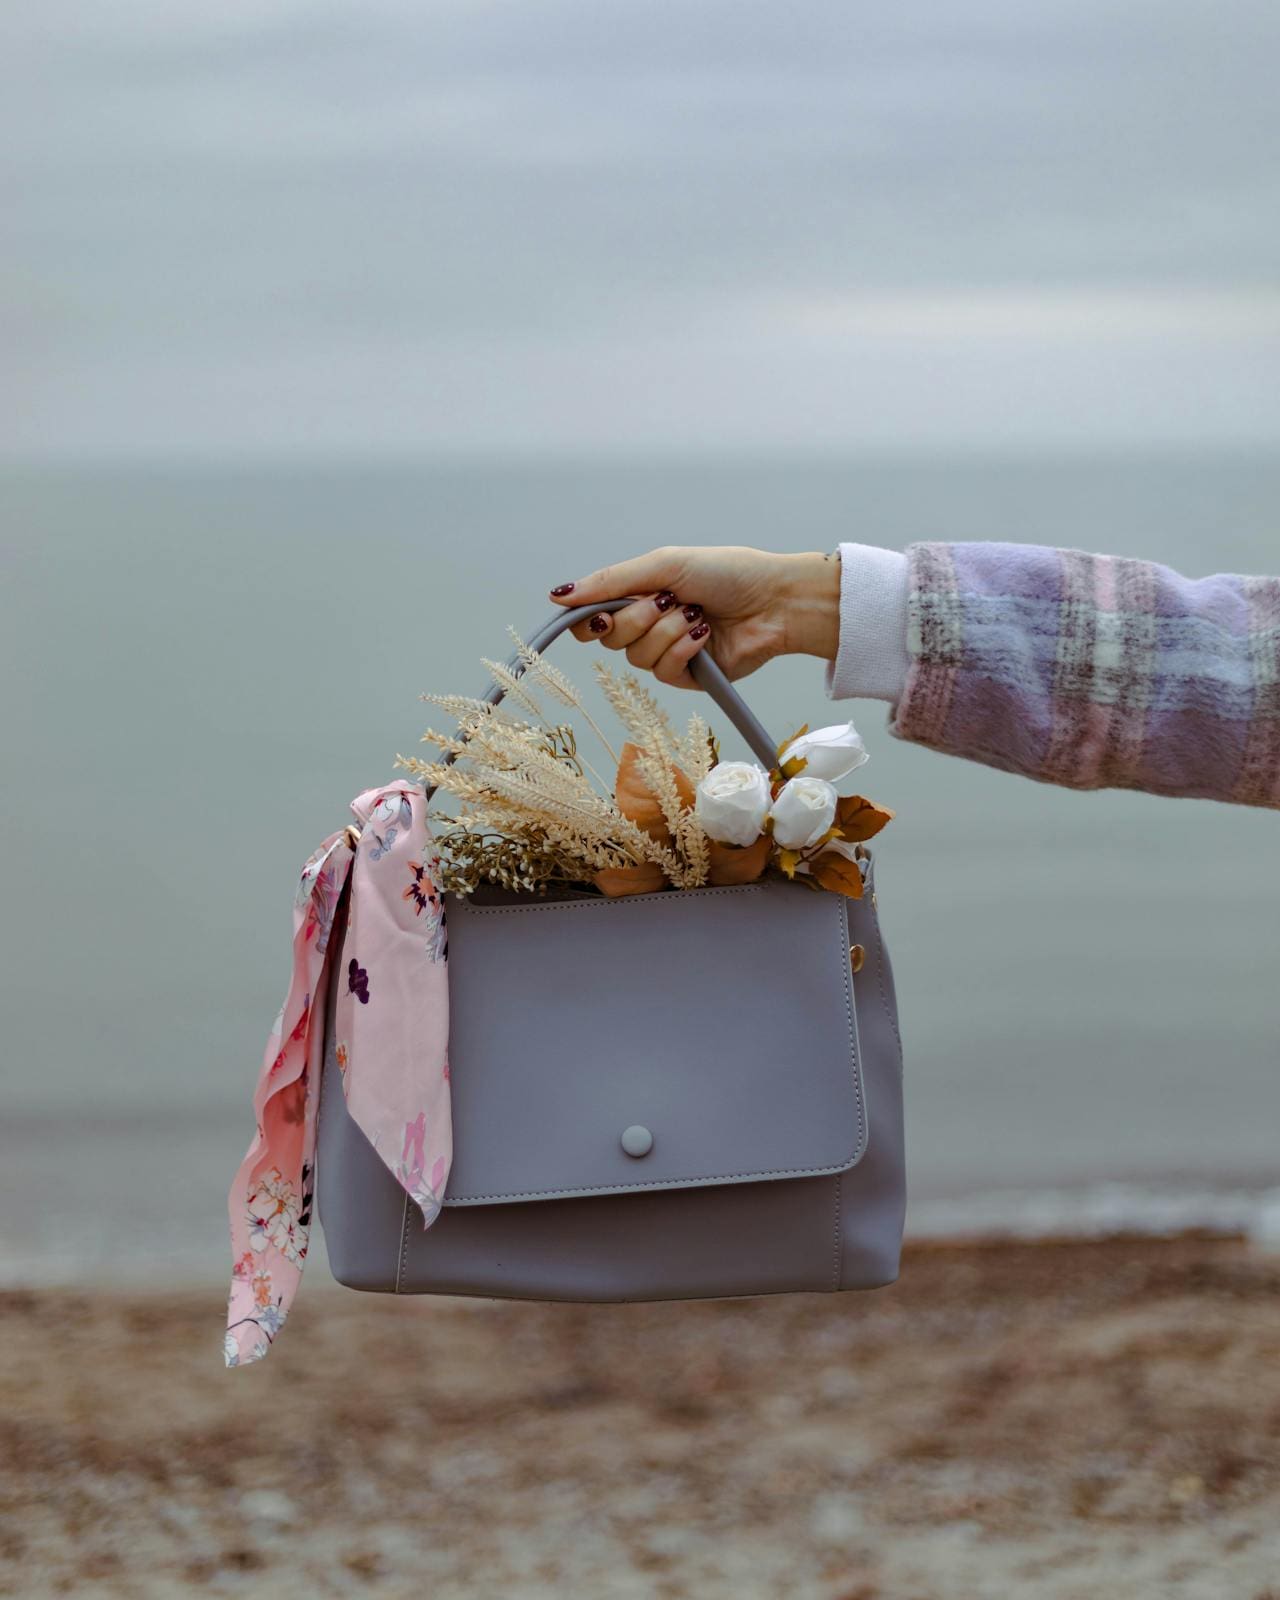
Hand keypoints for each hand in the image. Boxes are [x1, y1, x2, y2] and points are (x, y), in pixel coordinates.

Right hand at [548, 545, 840, 687]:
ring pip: (637, 657)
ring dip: (666, 632)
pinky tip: (703, 636)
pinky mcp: (688, 676)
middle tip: (666, 600)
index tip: (596, 616)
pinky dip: (681, 650)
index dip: (586, 621)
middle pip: (609, 639)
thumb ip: (611, 581)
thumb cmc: (726, 572)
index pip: (592, 618)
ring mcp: (668, 652)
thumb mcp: (664, 565)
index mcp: (639, 595)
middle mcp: (648, 625)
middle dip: (636, 618)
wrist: (774, 600)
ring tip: (695, 615)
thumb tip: (557, 595)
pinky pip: (663, 672)